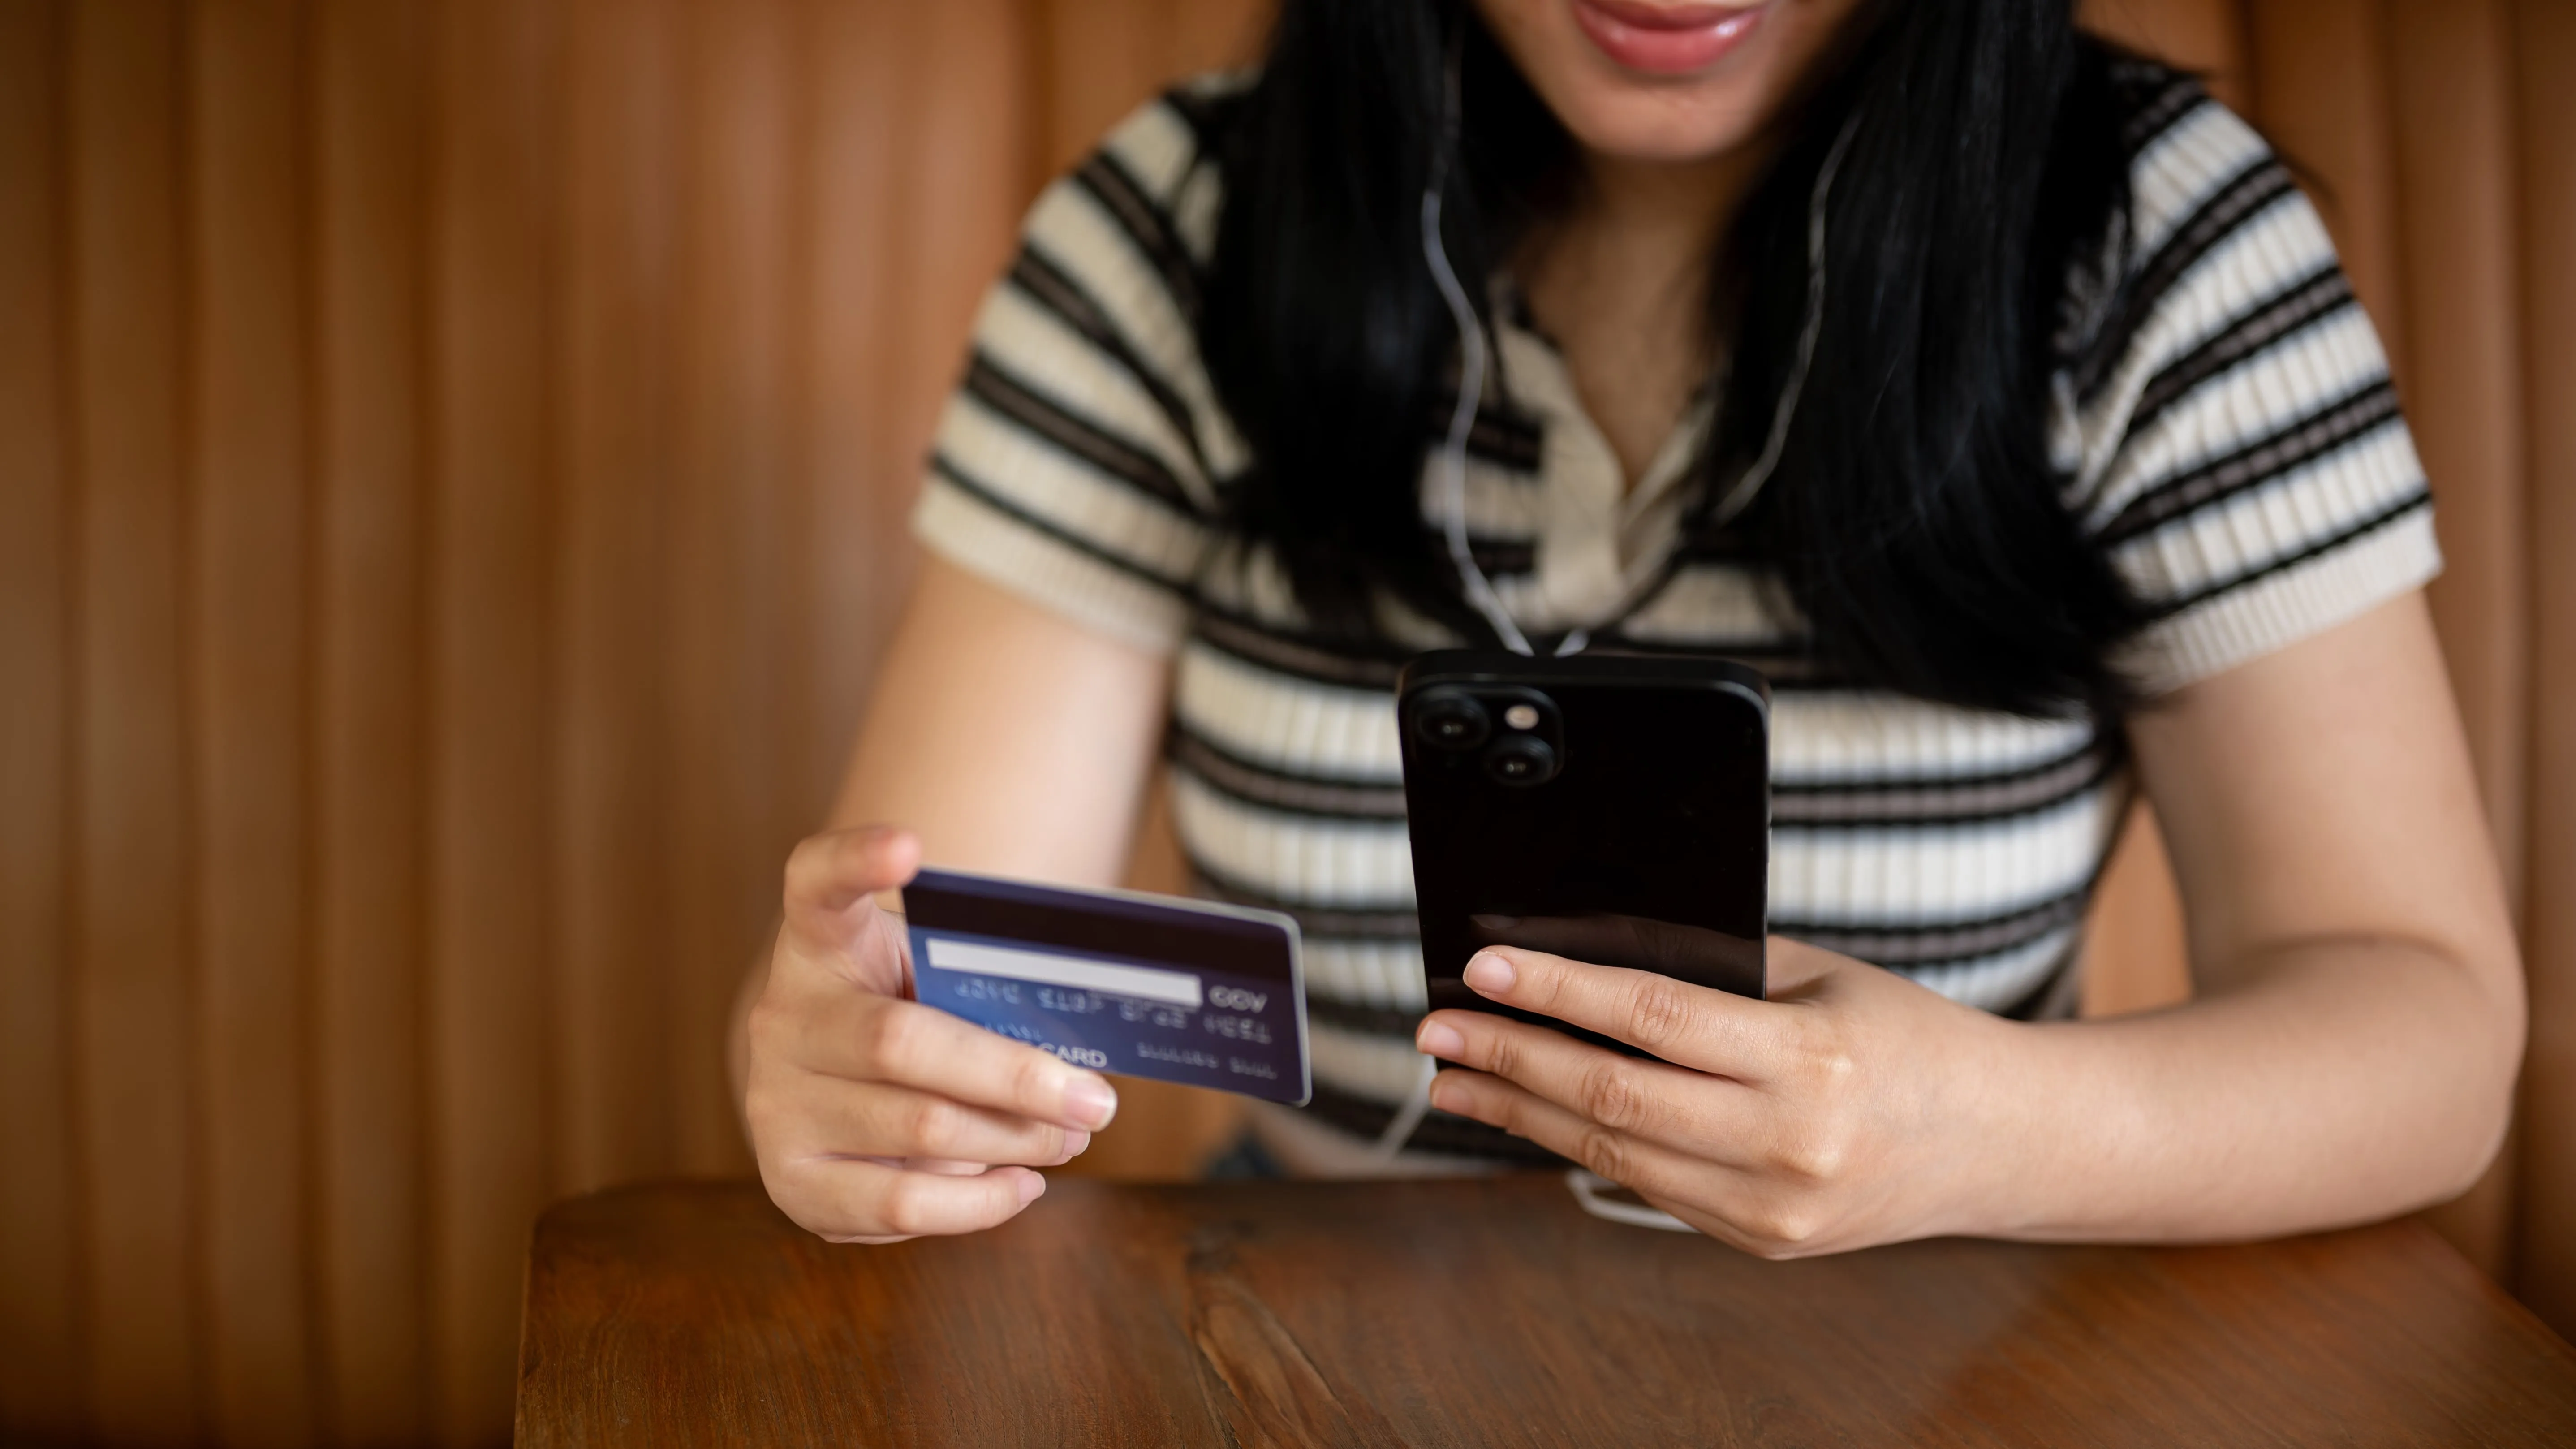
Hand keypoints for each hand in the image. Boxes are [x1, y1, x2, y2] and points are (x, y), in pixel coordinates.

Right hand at [746, 826, 1120, 1242]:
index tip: (908, 844)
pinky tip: (1023, 1183)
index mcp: (818, 942)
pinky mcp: (791, 1182)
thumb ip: (980, 993)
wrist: (830, 1090)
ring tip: (1070, 1136)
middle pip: (902, 1043)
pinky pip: (901, 1206)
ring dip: (1014, 1139)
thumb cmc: (907, 1018)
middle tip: (1096, 1099)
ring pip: (917, 1130)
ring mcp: (774, 1103)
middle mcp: (783, 1018)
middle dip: (1016, 1077)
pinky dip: (980, 1202)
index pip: (815, 883)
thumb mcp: (932, 980)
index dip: (855, 861)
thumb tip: (1080, 1068)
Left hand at [1413, 938, 2022, 1257]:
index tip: (1484, 968)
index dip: (1557, 992)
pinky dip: (1579, 1144)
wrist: (1999, 1141)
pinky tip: (1531, 1111)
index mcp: (1810, 1065)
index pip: (1652, 1021)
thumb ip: (1709, 970)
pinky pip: (1648, 1184)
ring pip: (1614, 1152)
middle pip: (1613, 1097)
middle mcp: (1788, 1147)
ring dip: (1521, 1111)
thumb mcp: (1816, 979)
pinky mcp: (1759, 1241)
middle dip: (1510, 1059)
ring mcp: (1771, 1209)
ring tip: (1456, 1078)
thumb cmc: (1905, 1038)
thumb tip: (1581, 950)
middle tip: (1437, 1029)